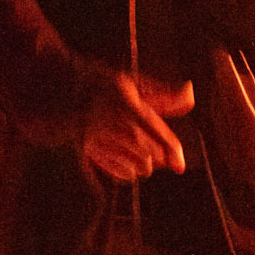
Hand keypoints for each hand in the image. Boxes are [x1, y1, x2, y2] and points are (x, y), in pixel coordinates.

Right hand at [80, 74, 194, 181]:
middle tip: (160, 152)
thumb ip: (163, 94)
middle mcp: (114, 123)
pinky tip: (129, 163)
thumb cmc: (105, 86)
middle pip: (150, 154)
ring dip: (145, 165)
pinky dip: (128, 171)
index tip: (180, 167)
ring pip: (136, 166)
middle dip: (159, 156)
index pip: (157, 133)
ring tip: (144, 156)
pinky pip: (118, 171)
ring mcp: (100, 138)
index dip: (172, 152)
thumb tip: (190, 92)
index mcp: (127, 104)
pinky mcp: (90, 150)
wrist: (64, 92)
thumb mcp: (133, 83)